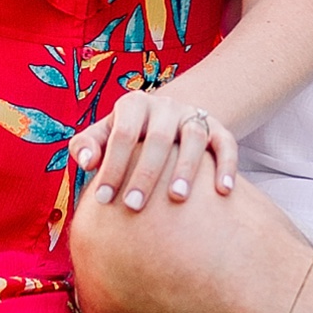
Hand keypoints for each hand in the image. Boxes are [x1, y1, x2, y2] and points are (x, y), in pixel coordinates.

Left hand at [73, 87, 236, 212]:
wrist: (165, 122)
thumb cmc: (126, 137)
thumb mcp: (103, 135)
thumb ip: (86, 144)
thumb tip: (85, 161)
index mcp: (134, 105)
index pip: (122, 135)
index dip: (112, 167)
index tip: (103, 200)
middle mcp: (166, 106)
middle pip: (158, 137)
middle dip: (145, 173)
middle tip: (134, 206)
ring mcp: (193, 116)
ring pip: (194, 137)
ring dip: (186, 167)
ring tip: (177, 198)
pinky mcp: (217, 128)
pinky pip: (226, 143)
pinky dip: (227, 164)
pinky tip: (223, 191)